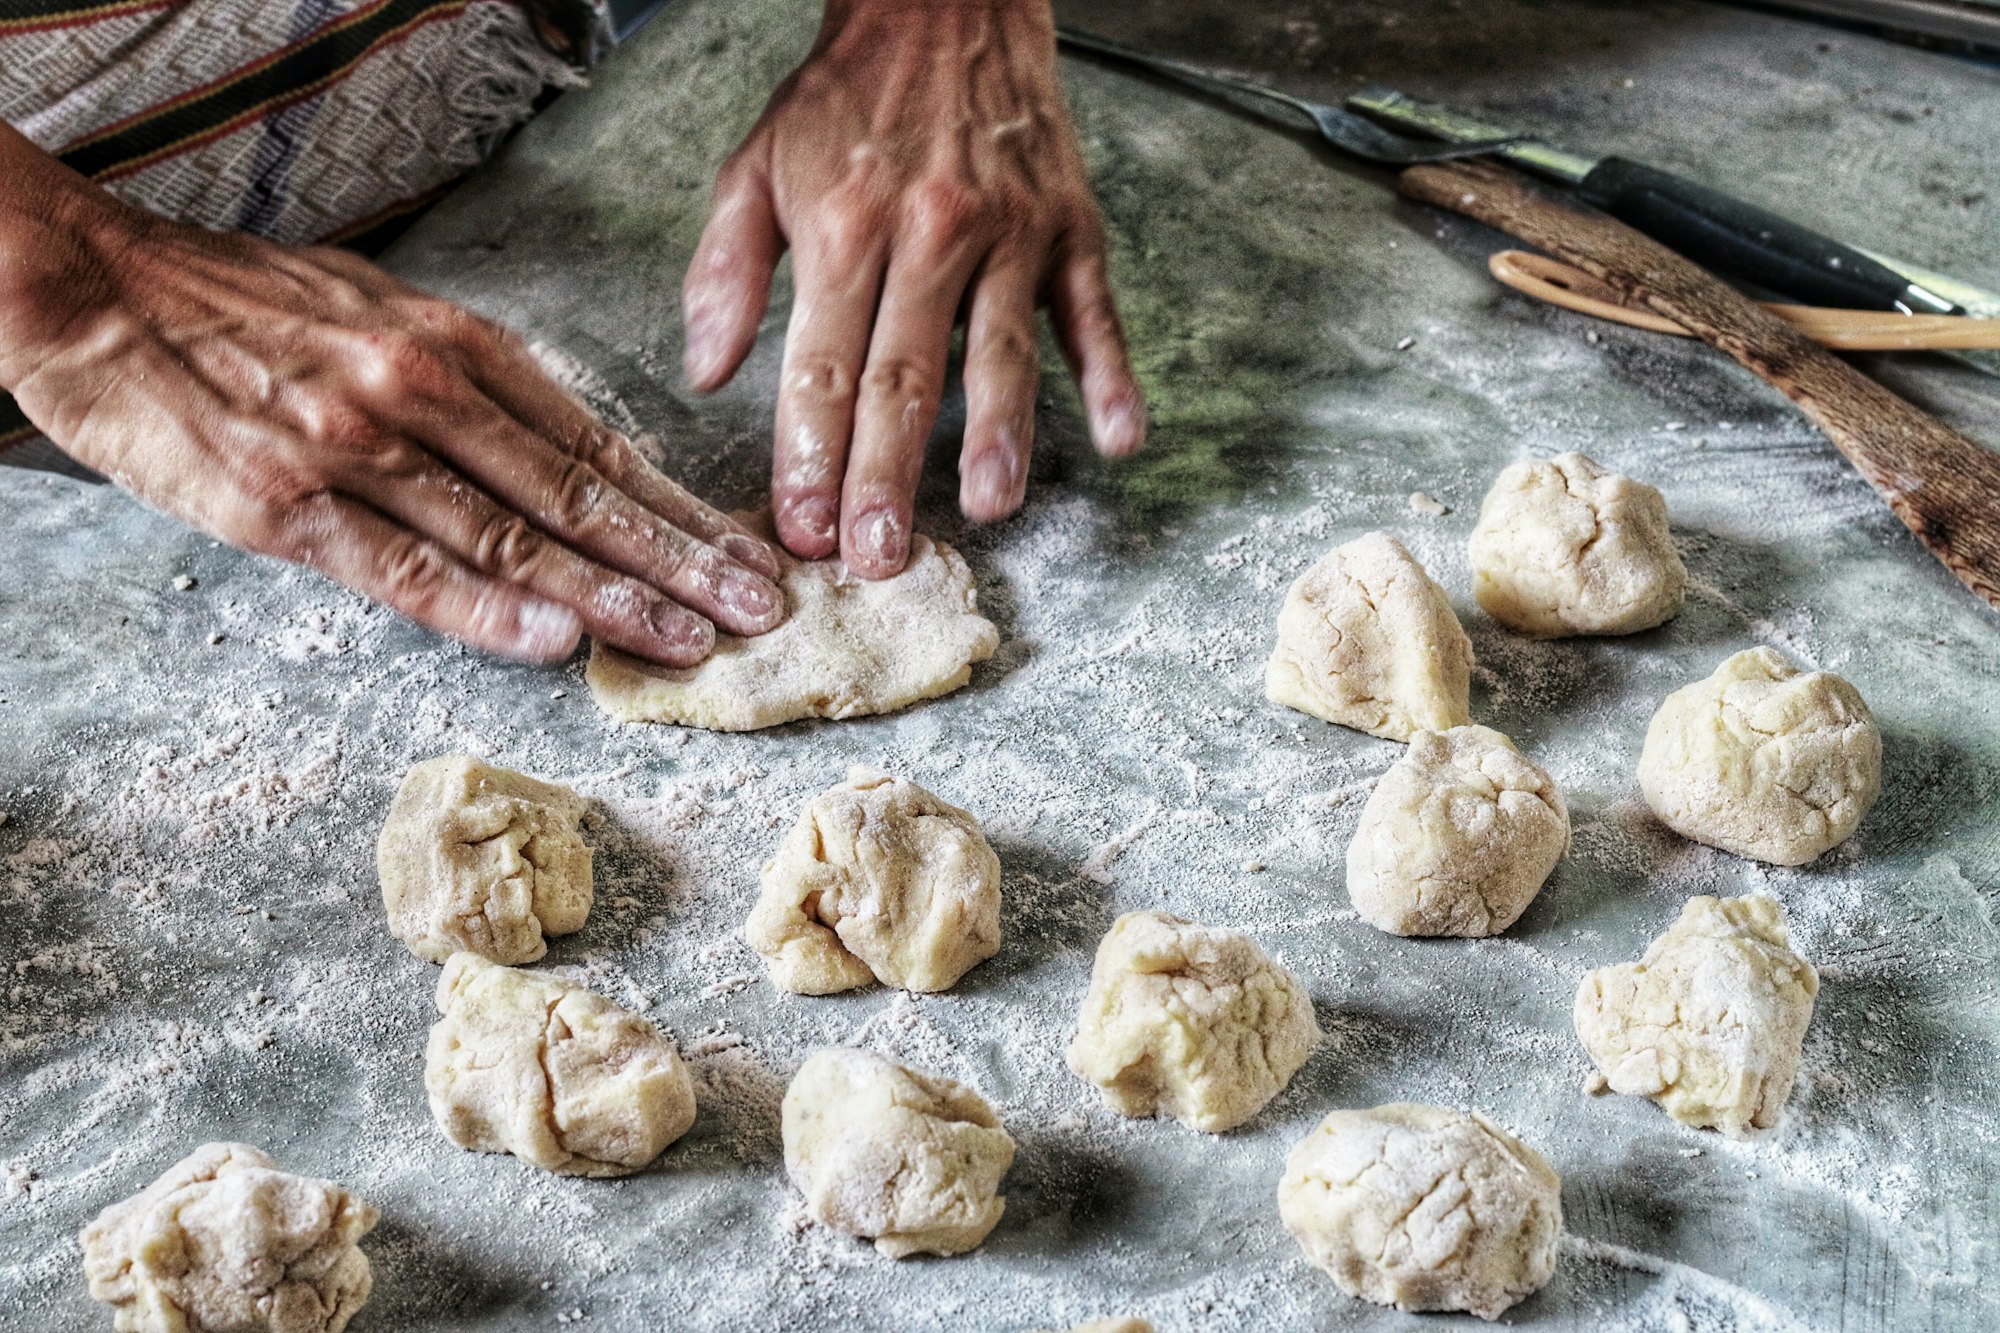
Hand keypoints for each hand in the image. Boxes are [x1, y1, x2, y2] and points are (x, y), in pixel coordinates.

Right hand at [0, 129, 783, 666]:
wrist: (94, 286)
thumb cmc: (245, 305)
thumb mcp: (380, 312)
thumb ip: (469, 381)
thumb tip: (558, 450)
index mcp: (458, 348)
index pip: (597, 445)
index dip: (679, 509)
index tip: (743, 554)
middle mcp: (425, 396)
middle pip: (581, 495)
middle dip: (682, 560)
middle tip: (760, 612)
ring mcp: (359, 453)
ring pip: (512, 537)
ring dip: (613, 595)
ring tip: (691, 640)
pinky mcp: (285, 507)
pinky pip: (404, 568)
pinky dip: (486, 610)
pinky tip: (556, 642)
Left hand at [682, 0, 1145, 576]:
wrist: (945, 3)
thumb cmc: (847, 98)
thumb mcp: (755, 164)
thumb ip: (725, 269)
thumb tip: (706, 371)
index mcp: (844, 226)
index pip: (824, 365)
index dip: (811, 455)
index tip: (803, 528)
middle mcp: (929, 232)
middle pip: (904, 378)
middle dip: (887, 475)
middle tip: (879, 556)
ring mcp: (1008, 234)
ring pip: (1001, 352)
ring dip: (996, 437)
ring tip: (988, 508)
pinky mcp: (1070, 229)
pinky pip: (1093, 313)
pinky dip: (1111, 375)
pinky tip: (1120, 436)